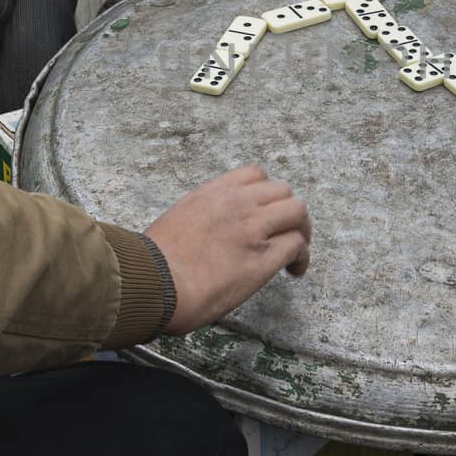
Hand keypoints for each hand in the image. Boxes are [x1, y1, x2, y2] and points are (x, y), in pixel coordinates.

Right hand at [143, 166, 311, 334]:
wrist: (153, 281)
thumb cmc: (153, 261)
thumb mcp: (176, 219)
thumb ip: (200, 216)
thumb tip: (208, 232)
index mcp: (213, 193)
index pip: (255, 175)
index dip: (266, 193)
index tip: (265, 211)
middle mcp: (238, 204)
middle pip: (283, 192)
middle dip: (288, 212)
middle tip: (285, 233)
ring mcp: (253, 229)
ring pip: (297, 212)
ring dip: (301, 230)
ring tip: (296, 252)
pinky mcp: (263, 259)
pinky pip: (297, 245)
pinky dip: (301, 257)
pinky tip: (294, 271)